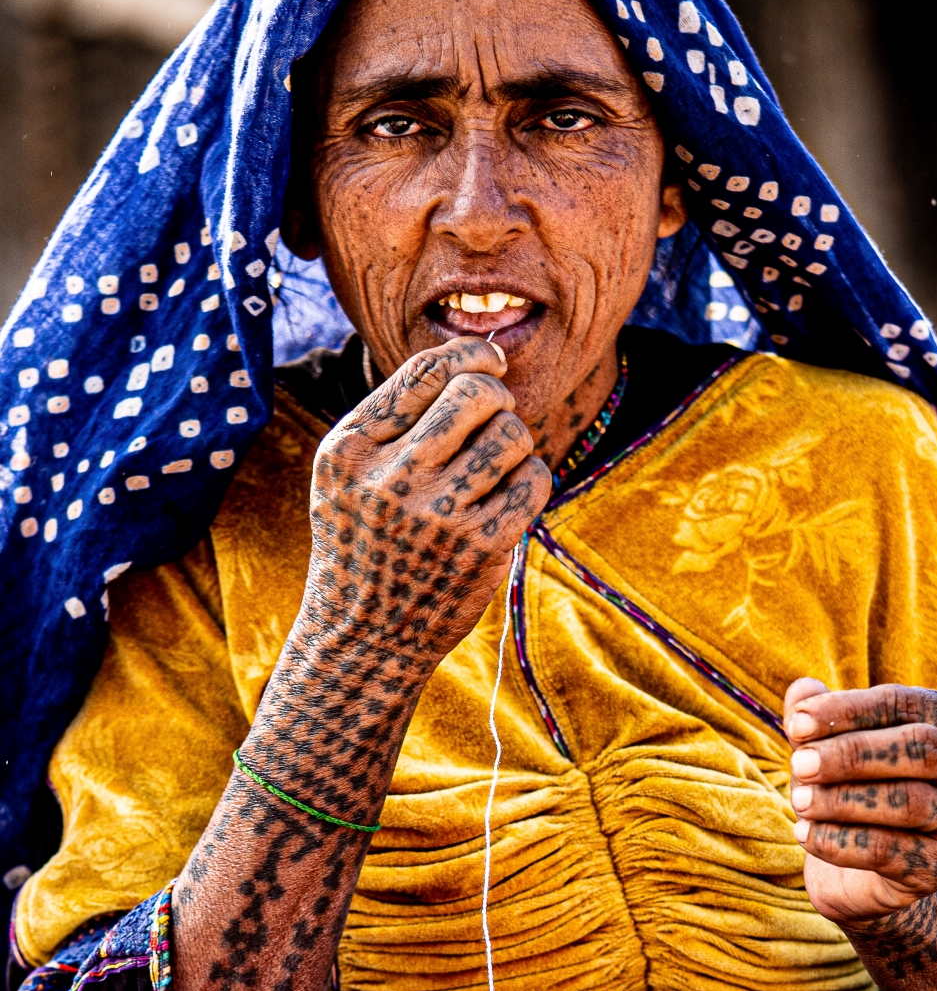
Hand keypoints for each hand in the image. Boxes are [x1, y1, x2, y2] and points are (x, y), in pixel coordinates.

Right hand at [304, 335, 550, 682]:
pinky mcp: (480, 548)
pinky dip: (530, 479)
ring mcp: (437, 516)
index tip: (492, 360)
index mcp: (350, 449)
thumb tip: (477, 361)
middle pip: (477, 393)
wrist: (362, 637)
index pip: (425, 370)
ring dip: (515, 442)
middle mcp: (389, 479)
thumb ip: (395, 417)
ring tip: (496, 465)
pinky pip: (534, 479)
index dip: (472, 353)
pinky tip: (508, 496)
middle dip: (498, 396)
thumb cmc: (363, 539)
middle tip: (495, 417)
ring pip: (512, 434)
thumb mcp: (348, 474)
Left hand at [784, 678, 936, 928]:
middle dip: (852, 754)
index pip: (902, 703)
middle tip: (797, 764)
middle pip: (919, 749)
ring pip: (909, 802)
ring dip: (843, 799)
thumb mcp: (826, 745)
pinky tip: (804, 835)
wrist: (863, 868)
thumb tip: (802, 689)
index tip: (797, 723)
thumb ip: (813, 715)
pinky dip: (840, 841)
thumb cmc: (848, 784)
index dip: (849, 709)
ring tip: (798, 801)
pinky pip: (890, 851)